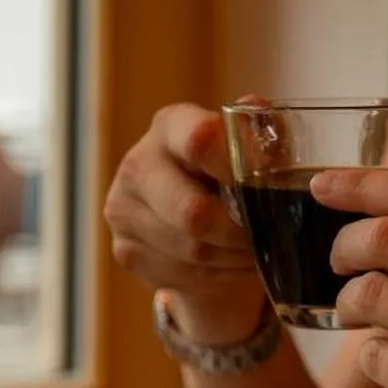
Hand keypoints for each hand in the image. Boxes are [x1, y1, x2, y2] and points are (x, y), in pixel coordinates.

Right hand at [103, 103, 264, 344]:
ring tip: (254, 252)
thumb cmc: (227, 172)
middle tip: (265, 236)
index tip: (260, 188)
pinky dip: (216, 276)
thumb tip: (258, 110)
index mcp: (170, 126)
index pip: (200, 141)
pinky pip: (180, 274)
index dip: (236, 169)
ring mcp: (123, 209)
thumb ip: (261, 133)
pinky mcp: (124, 249)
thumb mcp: (249, 147)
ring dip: (232, 258)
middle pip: (193, 213)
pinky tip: (230, 265)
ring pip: (191, 251)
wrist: (190, 212)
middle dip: (238, 233)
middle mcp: (137, 164)